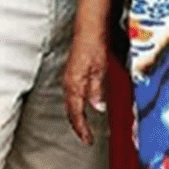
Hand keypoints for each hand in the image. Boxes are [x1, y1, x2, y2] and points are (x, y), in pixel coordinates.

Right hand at [63, 24, 109, 144]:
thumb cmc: (94, 45)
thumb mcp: (99, 70)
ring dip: (76, 117)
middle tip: (87, 138)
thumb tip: (98, 107)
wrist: (88, 29)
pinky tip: (82, 107)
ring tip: (84, 128)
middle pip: (71, 111)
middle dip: (78, 127)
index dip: (82, 129)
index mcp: (74, 85)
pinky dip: (76, 106)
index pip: (76, 114)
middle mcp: (68, 83)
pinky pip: (72, 95)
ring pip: (71, 104)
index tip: (88, 140)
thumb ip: (97, 90)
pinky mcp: (72, 73)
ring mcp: (69, 78)